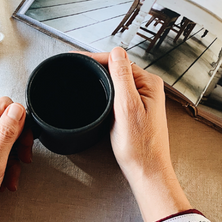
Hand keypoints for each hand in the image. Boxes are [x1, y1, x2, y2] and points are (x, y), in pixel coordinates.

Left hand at [0, 97, 31, 221]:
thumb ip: (7, 133)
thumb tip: (18, 110)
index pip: (4, 105)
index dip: (20, 122)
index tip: (24, 143)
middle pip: (5, 120)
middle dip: (18, 142)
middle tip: (24, 159)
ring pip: (2, 137)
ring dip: (12, 157)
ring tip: (11, 176)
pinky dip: (4, 163)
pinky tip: (5, 179)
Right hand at [81, 48, 190, 221]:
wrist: (146, 170)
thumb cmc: (139, 146)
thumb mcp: (127, 107)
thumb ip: (122, 77)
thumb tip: (116, 51)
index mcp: (148, 83)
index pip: (118, 61)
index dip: (95, 58)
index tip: (75, 58)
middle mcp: (147, 87)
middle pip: (116, 68)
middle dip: (95, 65)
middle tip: (72, 65)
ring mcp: (142, 98)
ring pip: (116, 80)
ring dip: (99, 76)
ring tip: (80, 74)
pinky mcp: (135, 108)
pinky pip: (117, 91)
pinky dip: (104, 88)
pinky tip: (94, 91)